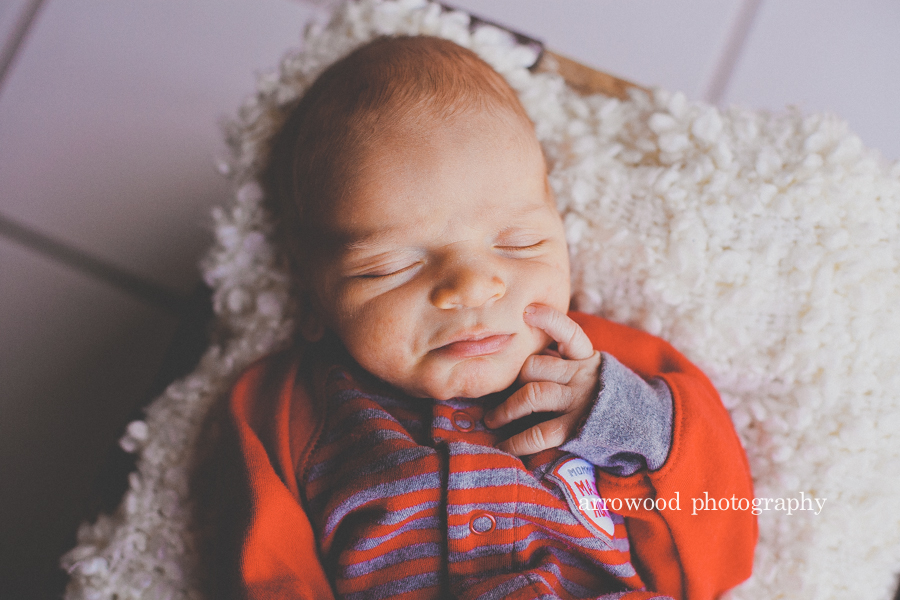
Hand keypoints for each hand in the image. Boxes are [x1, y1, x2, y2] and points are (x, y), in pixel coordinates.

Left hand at [484, 304, 601, 455]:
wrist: (639, 428)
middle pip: (534, 366)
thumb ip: (562, 361)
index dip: (548, 320)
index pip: (569, 332)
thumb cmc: (599, 397)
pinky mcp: (576, 429)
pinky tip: (505, 445)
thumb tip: (519, 354)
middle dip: (511, 379)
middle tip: (496, 394)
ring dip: (505, 410)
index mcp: (586, 358)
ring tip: (491, 420)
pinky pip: (539, 433)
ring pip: (532, 395)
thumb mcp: (588, 370)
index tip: (526, 311)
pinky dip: (517, 441)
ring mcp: (579, 401)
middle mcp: (583, 375)